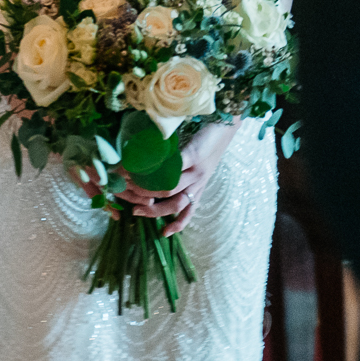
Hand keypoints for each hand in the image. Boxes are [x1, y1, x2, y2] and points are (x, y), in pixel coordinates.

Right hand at [116, 121, 240, 234]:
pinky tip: (147, 168)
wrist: (226, 126)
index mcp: (199, 188)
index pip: (188, 212)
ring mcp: (196, 169)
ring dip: (151, 191)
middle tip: (136, 210)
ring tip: (134, 188)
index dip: (176, 225)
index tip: (162, 234)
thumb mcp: (199, 166)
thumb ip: (182, 175)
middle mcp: (198, 183)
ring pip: (172, 189)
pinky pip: (175, 165)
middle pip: (176, 205)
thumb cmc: (209, 145)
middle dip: (154, 211)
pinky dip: (160, 168)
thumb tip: (158, 179)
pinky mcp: (194, 154)